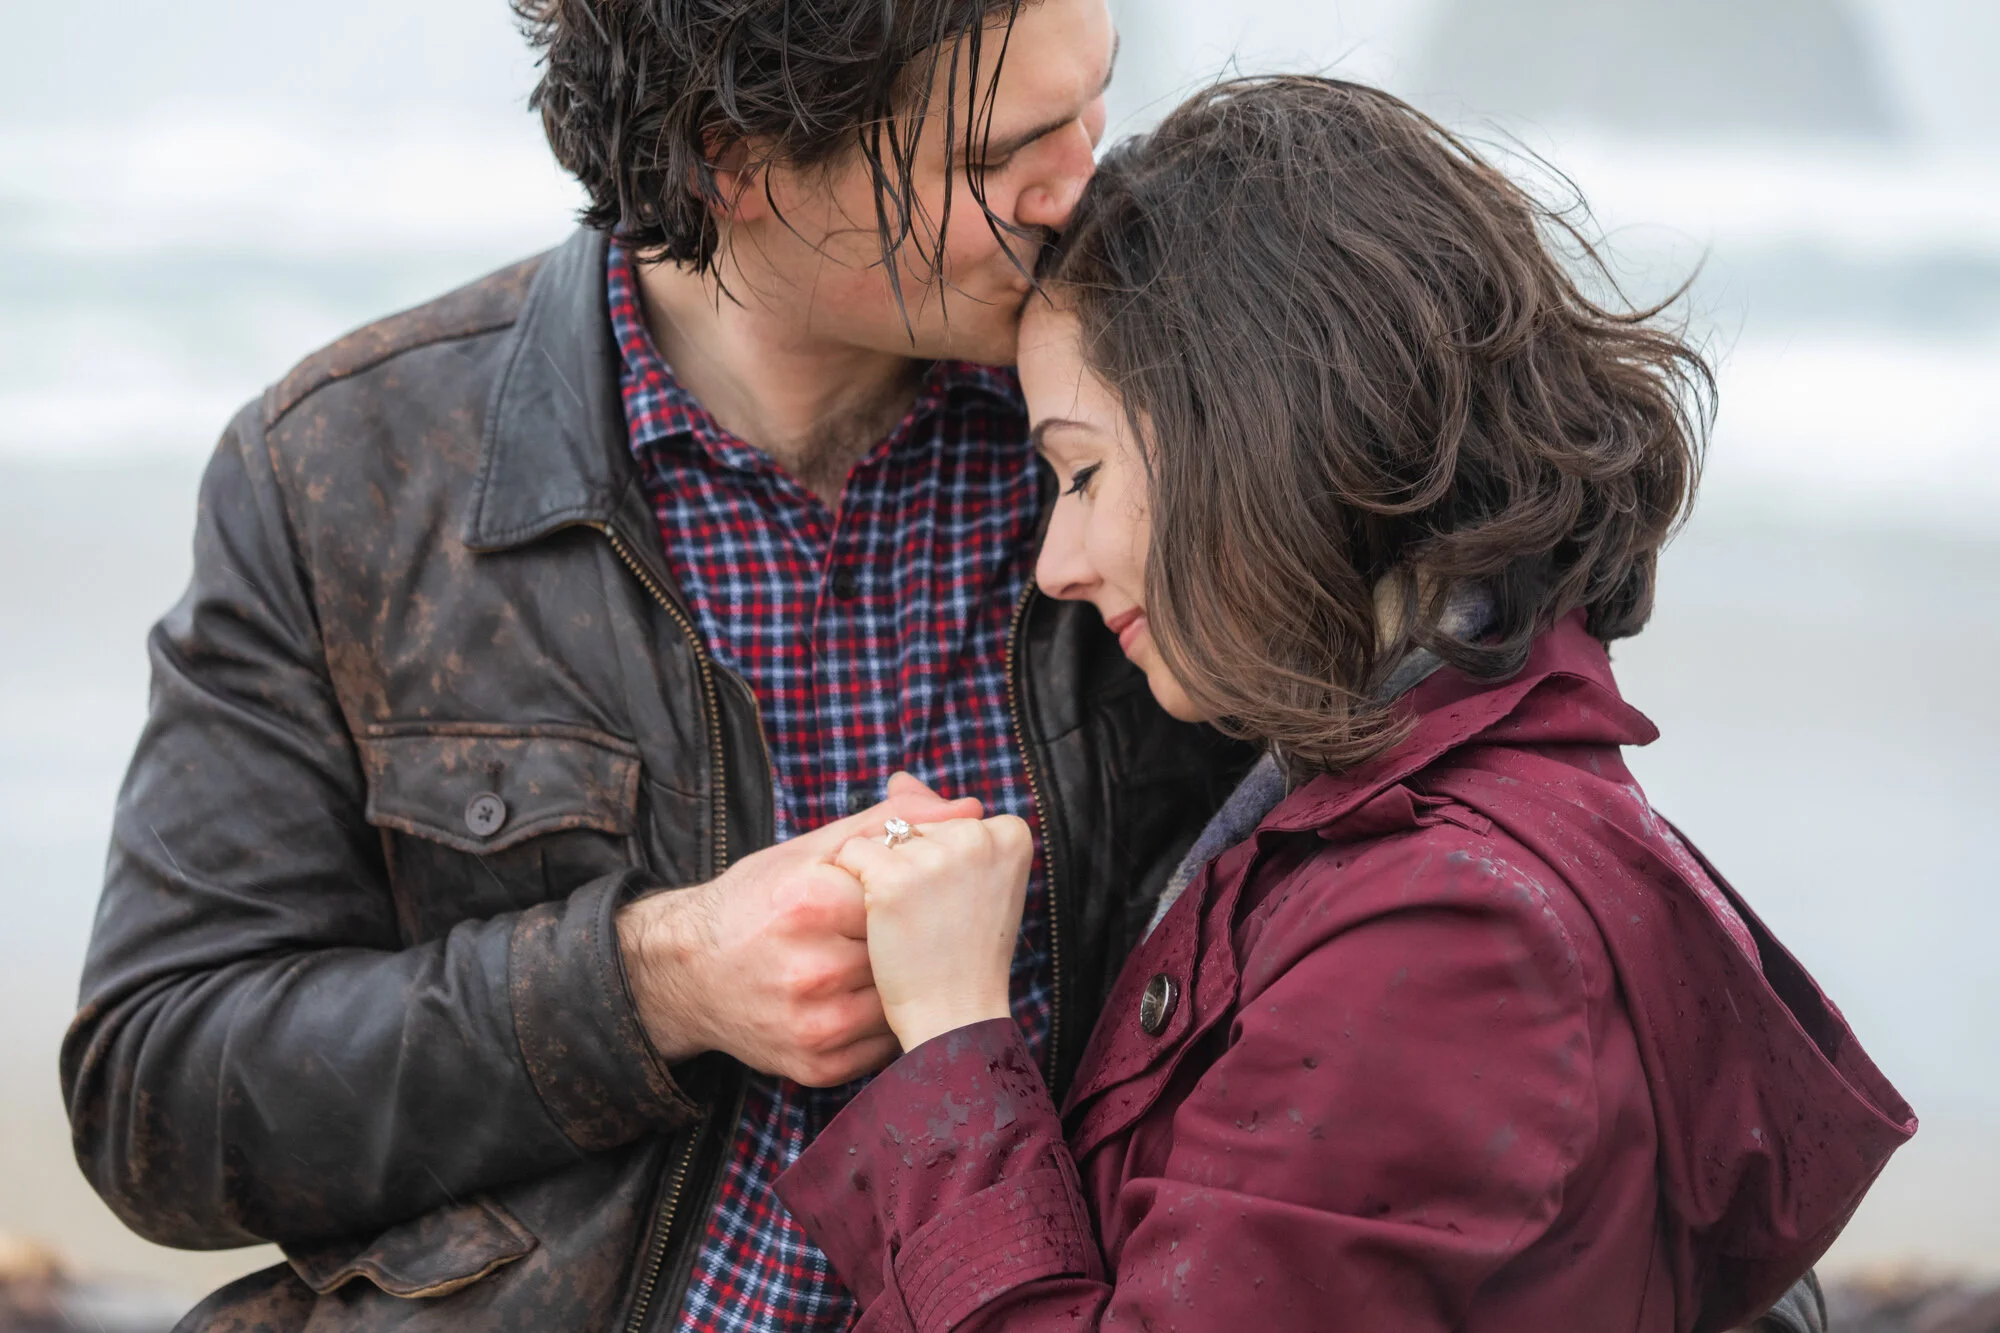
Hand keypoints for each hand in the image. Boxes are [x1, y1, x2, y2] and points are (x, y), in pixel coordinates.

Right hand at [617, 773, 981, 1086]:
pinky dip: (883, 1020)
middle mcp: (811, 970)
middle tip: (894, 933)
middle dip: (906, 940)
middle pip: (905, 951)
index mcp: (812, 904)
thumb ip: (892, 825)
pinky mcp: (816, 1066)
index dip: (907, 895)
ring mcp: (815, 1025)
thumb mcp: (814, 850)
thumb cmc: (757, 902)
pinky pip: (884, 1043)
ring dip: (900, 982)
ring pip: (901, 999)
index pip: (904, 896)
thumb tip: (971, 809)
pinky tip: (861, 998)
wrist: (686, 972)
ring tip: (877, 965)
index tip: (896, 894)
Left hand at [835, 815, 1033, 1051]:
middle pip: (915, 828)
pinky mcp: (893, 877)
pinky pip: (853, 855)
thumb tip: (899, 778)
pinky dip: (855, 886)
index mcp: (1010, 833)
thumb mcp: (968, 880)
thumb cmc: (964, 952)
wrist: (955, 1018)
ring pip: (883, 840)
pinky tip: (882, 923)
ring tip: (912, 924)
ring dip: (882, 878)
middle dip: (911, 868)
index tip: (961, 905)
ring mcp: (936, 856)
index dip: (941, 865)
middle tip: (936, 921)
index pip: (950, 822)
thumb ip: (937, 820)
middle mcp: (978, 835)